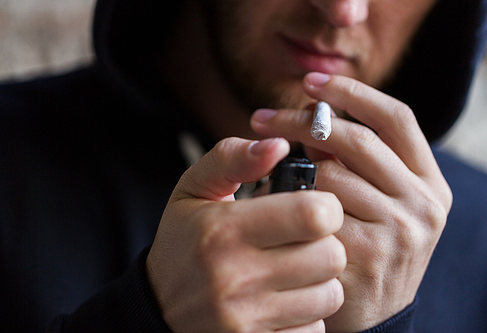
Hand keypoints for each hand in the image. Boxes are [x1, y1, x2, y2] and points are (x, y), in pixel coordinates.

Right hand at [146, 137, 345, 332]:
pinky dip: (307, 314)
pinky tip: (283, 301)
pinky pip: (314, 329)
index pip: (313, 215)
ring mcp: (245, 319)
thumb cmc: (182, 241)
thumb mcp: (194, 189)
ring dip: (320, 280)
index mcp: (223, 229)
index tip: (313, 209)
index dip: (326, 207)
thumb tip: (278, 144)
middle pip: (331, 256)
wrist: (156, 308)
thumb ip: (233, 158)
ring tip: (294, 271)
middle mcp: (235, 277)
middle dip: (326, 243)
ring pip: (329, 295)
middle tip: (304, 241)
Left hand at [250, 73, 452, 331]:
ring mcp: (399, 231)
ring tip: (273, 177)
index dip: (353, 93)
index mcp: (428, 180)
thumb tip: (311, 116)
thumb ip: (357, 161)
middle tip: (262, 118)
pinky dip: (288, 204)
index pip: (395, 118)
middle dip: (302, 122)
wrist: (373, 315)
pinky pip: (315, 212)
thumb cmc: (368, 246)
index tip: (312, 81)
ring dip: (293, 169)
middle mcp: (422, 203)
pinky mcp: (368, 256)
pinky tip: (276, 209)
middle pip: (357, 140)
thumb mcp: (380, 202)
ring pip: (330, 175)